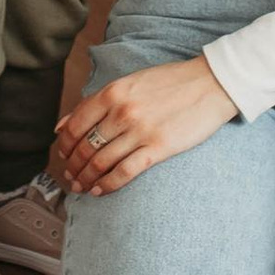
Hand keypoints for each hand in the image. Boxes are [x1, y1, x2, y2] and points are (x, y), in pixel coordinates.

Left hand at [51, 55, 236, 194]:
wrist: (211, 84)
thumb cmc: (171, 82)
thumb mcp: (130, 82)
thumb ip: (98, 102)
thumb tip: (64, 124)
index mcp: (113, 92)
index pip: (75, 125)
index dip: (64, 145)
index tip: (63, 156)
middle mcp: (122, 112)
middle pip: (85, 147)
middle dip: (73, 166)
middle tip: (70, 177)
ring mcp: (140, 131)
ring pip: (100, 162)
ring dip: (86, 179)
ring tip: (82, 187)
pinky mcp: (158, 148)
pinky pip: (124, 172)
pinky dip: (108, 185)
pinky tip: (100, 191)